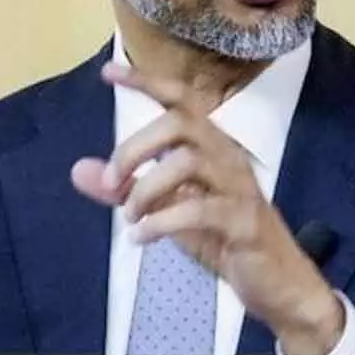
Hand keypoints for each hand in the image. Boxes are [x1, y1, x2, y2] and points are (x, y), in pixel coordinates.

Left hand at [72, 62, 344, 354]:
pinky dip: (162, 221)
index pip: (179, 99)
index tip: (108, 71)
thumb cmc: (223, 238)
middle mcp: (226, 156)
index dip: (145, 82)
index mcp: (210, 146)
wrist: (277, 283)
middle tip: (112, 183)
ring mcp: (238, 187)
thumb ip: (124, 189)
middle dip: (135, 148)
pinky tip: (142, 237)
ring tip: (130, 219)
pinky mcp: (244, 221)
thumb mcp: (166, 210)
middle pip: (178, 124)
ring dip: (146, 189)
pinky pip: (199, 210)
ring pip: (188, 162)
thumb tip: (77, 170)